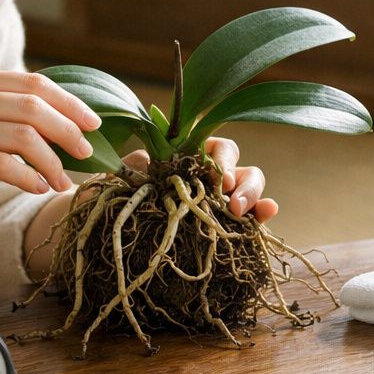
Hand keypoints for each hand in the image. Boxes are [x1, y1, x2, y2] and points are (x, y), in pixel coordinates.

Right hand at [0, 68, 100, 214]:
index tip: (93, 124)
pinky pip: (2, 165)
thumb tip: (72, 120)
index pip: (33, 83)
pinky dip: (28, 177)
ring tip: (62, 180)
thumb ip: (11, 111)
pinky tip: (39, 188)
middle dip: (67, 130)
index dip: (69, 102)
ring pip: (21, 137)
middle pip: (32, 107)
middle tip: (86, 153)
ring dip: (51, 161)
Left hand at [116, 137, 277, 221]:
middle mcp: (208, 175)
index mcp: (188, 156)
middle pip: (240, 167)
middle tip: (230, 204)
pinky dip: (262, 215)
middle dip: (242, 182)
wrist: (103, 225)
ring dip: (253, 196)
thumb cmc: (115, 195)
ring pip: (249, 188)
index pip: (217, 147)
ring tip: (242, 213)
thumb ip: (138, 166)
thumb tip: (145, 165)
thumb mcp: (124, 175)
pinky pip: (248, 217)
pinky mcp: (222, 225)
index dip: (221, 159)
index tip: (215, 180)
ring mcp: (219, 199)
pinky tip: (269, 214)